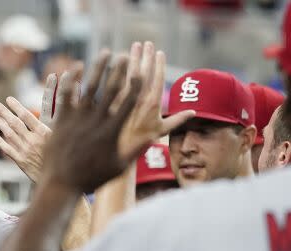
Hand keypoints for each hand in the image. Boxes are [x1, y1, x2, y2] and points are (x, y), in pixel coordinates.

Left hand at [0, 71, 77, 181]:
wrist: (62, 180)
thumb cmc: (65, 156)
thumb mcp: (64, 136)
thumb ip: (63, 118)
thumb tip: (71, 99)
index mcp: (44, 133)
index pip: (26, 115)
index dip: (16, 106)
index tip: (8, 99)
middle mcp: (33, 141)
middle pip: (14, 123)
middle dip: (2, 111)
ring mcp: (25, 151)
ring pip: (8, 134)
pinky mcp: (21, 162)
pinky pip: (7, 150)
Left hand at [40, 50, 142, 193]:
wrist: (60, 185)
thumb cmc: (91, 179)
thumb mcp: (117, 167)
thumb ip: (135, 151)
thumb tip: (153, 138)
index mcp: (112, 131)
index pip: (130, 103)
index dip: (137, 85)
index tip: (143, 71)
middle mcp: (96, 122)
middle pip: (111, 90)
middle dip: (121, 70)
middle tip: (127, 54)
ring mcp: (77, 120)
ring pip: (90, 87)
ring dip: (98, 68)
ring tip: (106, 53)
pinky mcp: (61, 121)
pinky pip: (66, 95)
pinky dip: (72, 79)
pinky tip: (76, 66)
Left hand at [116, 42, 193, 159]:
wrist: (113, 156)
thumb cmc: (136, 146)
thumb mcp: (158, 134)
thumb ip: (176, 121)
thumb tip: (194, 112)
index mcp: (151, 106)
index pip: (156, 80)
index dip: (158, 65)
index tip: (160, 52)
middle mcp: (136, 102)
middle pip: (141, 74)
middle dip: (145, 57)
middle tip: (146, 43)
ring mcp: (121, 102)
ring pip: (125, 76)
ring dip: (129, 60)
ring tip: (133, 47)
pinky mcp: (107, 104)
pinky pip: (110, 84)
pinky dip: (113, 71)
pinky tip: (115, 61)